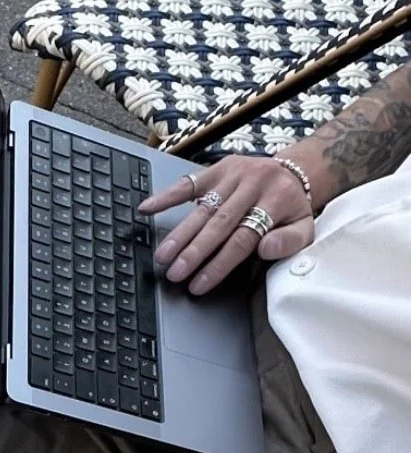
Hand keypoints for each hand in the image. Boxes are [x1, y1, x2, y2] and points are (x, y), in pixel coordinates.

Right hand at [138, 153, 320, 293]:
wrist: (294, 171)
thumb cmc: (292, 208)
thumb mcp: (305, 228)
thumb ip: (289, 242)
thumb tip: (266, 249)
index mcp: (276, 199)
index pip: (243, 238)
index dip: (219, 263)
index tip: (199, 283)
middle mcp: (252, 184)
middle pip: (219, 224)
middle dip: (195, 251)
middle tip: (175, 273)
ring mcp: (232, 174)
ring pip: (203, 207)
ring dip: (180, 233)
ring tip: (163, 255)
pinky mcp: (217, 169)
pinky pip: (189, 182)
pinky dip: (167, 195)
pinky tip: (148, 208)